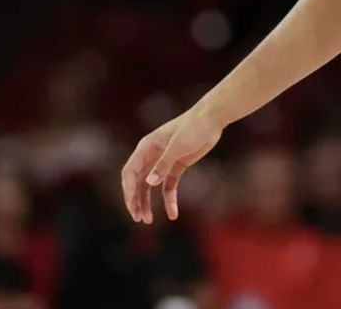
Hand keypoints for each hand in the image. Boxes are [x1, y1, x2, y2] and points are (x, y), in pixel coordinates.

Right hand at [121, 106, 221, 222]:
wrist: (212, 119)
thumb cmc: (193, 127)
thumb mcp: (178, 146)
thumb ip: (164, 164)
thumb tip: (149, 183)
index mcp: (146, 147)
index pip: (130, 173)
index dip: (129, 191)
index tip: (133, 207)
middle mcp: (151, 155)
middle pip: (138, 182)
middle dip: (136, 200)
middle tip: (139, 218)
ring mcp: (164, 161)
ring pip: (150, 186)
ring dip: (148, 203)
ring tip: (148, 220)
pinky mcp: (177, 166)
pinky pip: (168, 186)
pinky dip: (169, 199)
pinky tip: (173, 214)